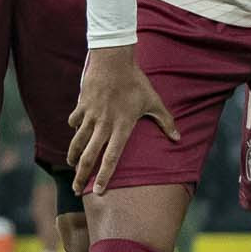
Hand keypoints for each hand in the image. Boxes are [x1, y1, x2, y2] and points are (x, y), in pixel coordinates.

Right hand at [68, 45, 177, 194]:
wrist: (113, 61)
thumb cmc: (136, 82)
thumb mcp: (154, 101)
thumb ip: (165, 121)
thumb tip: (178, 138)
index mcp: (122, 127)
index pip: (112, 158)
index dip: (104, 176)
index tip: (98, 191)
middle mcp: (104, 125)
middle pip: (89, 156)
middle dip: (81, 176)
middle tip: (76, 189)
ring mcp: (90, 116)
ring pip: (77, 142)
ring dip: (73, 156)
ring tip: (72, 165)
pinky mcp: (81, 106)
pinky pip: (74, 122)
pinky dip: (74, 128)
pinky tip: (76, 132)